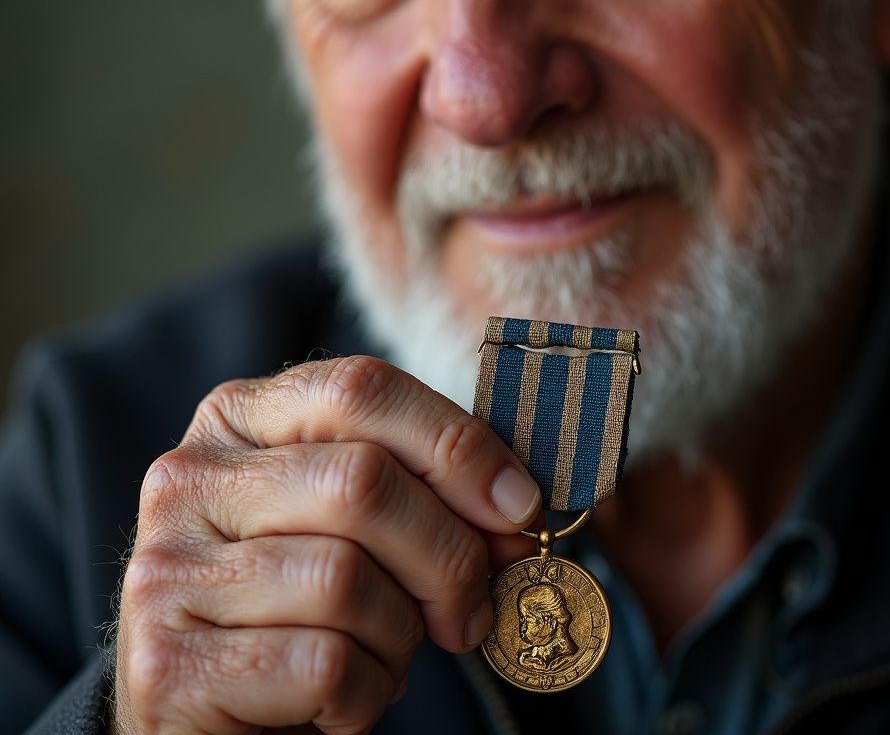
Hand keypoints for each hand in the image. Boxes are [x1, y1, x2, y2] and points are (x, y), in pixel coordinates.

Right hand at [113, 356, 539, 733]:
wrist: (204, 707)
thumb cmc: (299, 597)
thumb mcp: (350, 519)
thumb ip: (419, 489)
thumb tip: (515, 508)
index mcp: (240, 417)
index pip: (361, 390)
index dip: (456, 444)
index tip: (518, 506)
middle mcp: (191, 477)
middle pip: (362, 481)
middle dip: (448, 553)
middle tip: (472, 606)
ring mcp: (168, 569)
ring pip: (344, 579)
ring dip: (401, 631)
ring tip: (390, 650)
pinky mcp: (168, 666)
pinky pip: (322, 664)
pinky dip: (368, 692)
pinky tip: (349, 696)